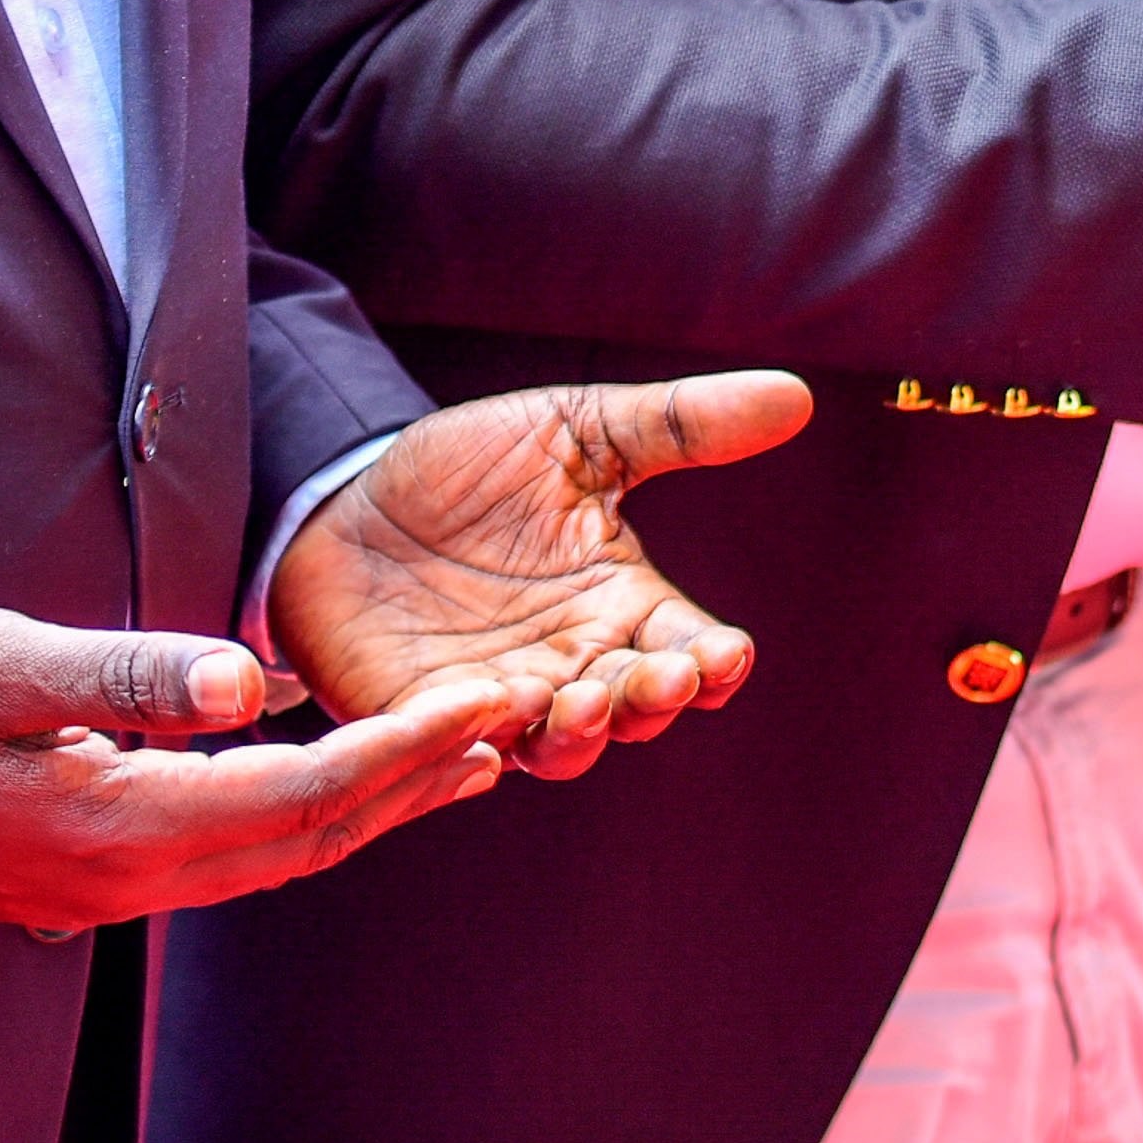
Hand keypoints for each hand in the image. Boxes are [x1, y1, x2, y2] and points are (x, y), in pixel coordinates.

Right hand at [0, 606, 508, 936]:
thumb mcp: (1, 663)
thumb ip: (125, 674)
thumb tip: (245, 684)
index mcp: (118, 826)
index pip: (303, 796)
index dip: (405, 750)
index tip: (486, 702)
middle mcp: (128, 879)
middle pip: (308, 841)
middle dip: (413, 786)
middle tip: (507, 729)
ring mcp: (108, 890)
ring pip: (273, 857)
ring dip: (369, 809)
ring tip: (455, 761)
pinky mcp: (90, 877)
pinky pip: (228, 857)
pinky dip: (301, 818)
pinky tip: (331, 779)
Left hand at [267, 371, 809, 783]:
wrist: (345, 492)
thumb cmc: (472, 467)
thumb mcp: (578, 430)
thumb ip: (679, 424)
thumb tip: (797, 396)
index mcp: (621, 604)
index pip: (693, 651)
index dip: (716, 664)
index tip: (724, 654)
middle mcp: (573, 663)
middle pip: (636, 710)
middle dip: (653, 701)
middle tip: (661, 677)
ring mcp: (500, 698)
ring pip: (560, 746)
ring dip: (580, 734)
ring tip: (581, 703)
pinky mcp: (421, 716)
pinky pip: (458, 747)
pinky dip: (479, 741)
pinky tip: (490, 715)